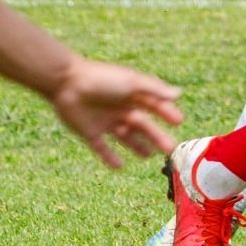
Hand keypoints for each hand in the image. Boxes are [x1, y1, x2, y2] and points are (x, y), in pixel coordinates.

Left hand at [49, 56, 182, 169]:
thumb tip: (178, 93)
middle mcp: (120, 109)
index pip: (153, 105)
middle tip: (170, 148)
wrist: (67, 84)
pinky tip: (120, 166)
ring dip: (137, 146)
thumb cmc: (102, 79)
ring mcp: (106, 121)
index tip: (178, 122)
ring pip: (125, 137)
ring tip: (149, 156)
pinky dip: (110, 157)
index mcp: (131, 94)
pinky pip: (102, 148)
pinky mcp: (90, 132)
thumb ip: (154, 89)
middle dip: (156, 136)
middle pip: (142, 125)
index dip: (166, 113)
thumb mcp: (131, 82)